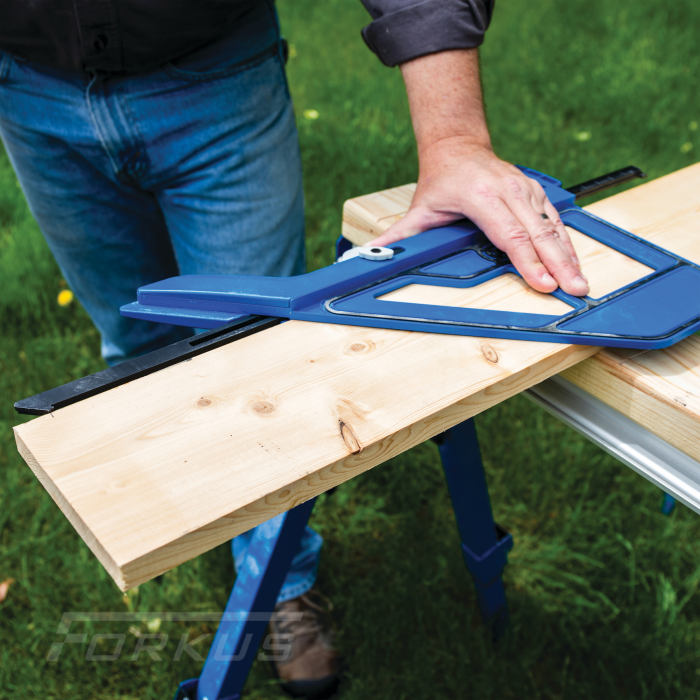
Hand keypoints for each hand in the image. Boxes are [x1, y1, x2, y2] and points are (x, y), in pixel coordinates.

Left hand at [369, 140, 588, 295]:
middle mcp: (509, 189)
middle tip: (576, 290)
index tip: (544, 283)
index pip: (510, 233)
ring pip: (553, 225)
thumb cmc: (440, 182)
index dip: (528, 261)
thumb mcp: (419, 210)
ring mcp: (526, 189)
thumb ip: (400, 237)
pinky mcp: (536, 192)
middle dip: (559, 263)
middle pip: (539, 232)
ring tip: (582, 282)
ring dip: (569, 255)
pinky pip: (556, 219)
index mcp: (482, 195)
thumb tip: (369, 257)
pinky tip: (575, 262)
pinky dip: (567, 242)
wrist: (457, 147)